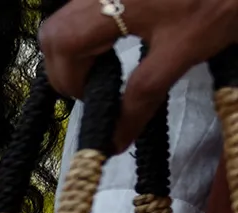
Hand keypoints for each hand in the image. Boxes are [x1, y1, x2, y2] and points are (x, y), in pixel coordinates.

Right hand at [40, 0, 237, 152]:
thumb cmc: (217, 5)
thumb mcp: (183, 52)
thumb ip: (144, 95)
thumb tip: (116, 141)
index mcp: (113, 4)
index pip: (67, 50)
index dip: (73, 85)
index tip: (97, 105)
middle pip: (54, 34)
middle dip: (63, 69)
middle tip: (93, 88)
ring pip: (63, 22)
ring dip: (70, 52)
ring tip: (100, 69)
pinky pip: (81, 11)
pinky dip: (83, 34)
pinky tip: (108, 45)